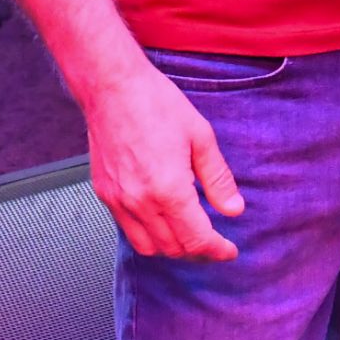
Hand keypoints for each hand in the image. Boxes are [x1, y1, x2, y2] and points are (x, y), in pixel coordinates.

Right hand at [84, 64, 243, 260]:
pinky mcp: (105, 194)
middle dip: (198, 252)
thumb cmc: (155, 104)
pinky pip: (127, 230)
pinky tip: (163, 220)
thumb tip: (234, 209)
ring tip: (190, 236)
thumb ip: (218, 179)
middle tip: (215, 243)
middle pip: (173, 248)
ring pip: (148, 247)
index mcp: (169, 189)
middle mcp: (140, 202)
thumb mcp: (201, 137)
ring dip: (172, 248)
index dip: (216, 250)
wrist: (112, 88)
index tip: (228, 250)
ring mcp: (118, 200)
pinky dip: (148, 235)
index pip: (196, 240)